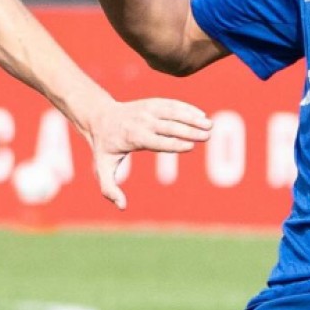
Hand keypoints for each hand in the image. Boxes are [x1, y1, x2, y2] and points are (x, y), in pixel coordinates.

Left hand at [82, 98, 210, 209]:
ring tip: (209, 125)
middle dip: (188, 130)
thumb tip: (122, 207)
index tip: (191, 146)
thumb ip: (110, 189)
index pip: (155, 141)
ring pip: (172, 111)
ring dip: (191, 116)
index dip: (173, 143)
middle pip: (168, 125)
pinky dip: (186, 108)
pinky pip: (171, 104)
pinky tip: (201, 114)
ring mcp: (147, 110)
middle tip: (206, 136)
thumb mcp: (102, 169)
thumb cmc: (105, 147)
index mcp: (131, 137)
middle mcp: (141, 121)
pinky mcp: (151, 103)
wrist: (100, 118)